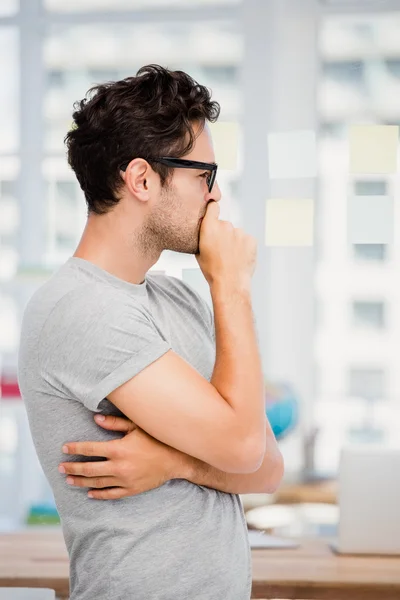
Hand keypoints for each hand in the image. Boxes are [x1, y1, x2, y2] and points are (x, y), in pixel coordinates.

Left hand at [59, 415, 187, 499]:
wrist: (176, 459)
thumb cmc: (156, 439)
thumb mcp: (136, 426)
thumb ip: (115, 423)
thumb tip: (96, 419)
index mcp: (118, 449)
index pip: (90, 449)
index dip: (75, 449)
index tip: (64, 448)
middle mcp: (119, 466)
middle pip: (89, 469)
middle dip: (73, 468)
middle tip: (60, 468)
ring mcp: (125, 480)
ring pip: (97, 483)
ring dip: (81, 481)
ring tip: (69, 480)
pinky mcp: (131, 490)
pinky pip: (111, 494)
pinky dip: (99, 494)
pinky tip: (89, 493)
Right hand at [195, 200, 256, 288]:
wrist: (230, 283)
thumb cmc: (213, 271)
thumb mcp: (199, 253)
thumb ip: (203, 237)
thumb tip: (205, 232)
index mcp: (209, 227)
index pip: (213, 206)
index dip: (213, 209)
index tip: (214, 209)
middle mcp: (225, 226)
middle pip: (224, 225)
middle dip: (223, 234)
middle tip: (221, 250)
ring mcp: (239, 232)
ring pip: (236, 234)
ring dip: (234, 242)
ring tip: (231, 257)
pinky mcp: (251, 239)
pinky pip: (246, 240)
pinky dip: (244, 247)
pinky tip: (239, 258)